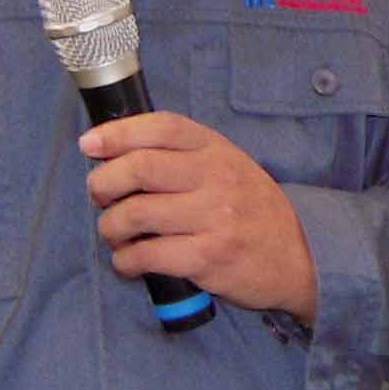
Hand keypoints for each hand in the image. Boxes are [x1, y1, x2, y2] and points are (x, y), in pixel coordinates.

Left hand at [81, 113, 318, 319]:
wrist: (300, 256)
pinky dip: (126, 261)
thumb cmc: (252, 211)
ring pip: (135, 214)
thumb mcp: (229, 167)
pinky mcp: (209, 258)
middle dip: (103, 185)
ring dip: (110, 228)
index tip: (89, 144)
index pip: (162, 127)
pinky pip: (147, 256)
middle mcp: (217, 178)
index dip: (118, 132)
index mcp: (218, 151)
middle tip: (101, 198)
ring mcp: (214, 218)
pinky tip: (131, 262)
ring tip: (116, 235)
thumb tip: (117, 153)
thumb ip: (184, 156)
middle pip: (139, 167)